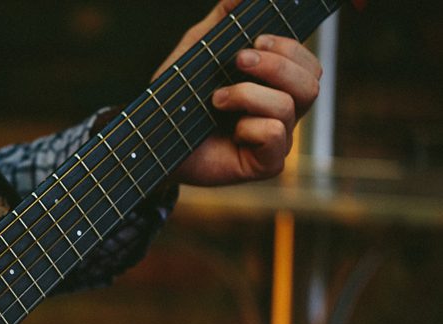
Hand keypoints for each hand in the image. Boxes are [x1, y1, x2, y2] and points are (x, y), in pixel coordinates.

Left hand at [156, 0, 322, 185]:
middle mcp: (282, 112)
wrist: (152, 141)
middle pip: (311, 82)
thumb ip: (221, 21)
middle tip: (239, 61)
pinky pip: (277, 135)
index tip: (255, 38)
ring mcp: (276, 140)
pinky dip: (252, 125)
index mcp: (274, 86)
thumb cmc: (177, 100)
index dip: (290, 47)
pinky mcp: (265, 163)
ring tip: (217, 99)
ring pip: (291, 106)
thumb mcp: (197, 51)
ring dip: (250, 94)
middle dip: (276, 65)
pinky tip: (231, 130)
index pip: (307, 63)